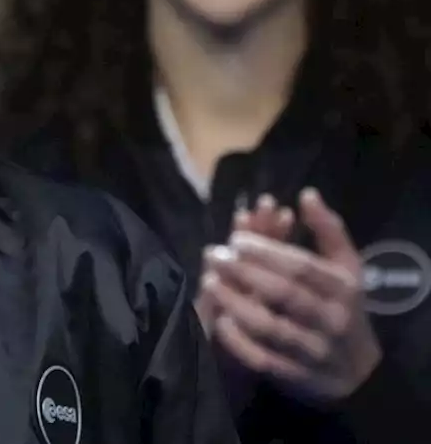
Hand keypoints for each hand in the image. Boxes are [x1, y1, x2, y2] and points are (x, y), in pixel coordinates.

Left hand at [200, 188, 380, 399]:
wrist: (361, 372)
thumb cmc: (345, 307)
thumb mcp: (347, 268)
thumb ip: (329, 231)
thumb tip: (306, 194)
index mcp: (343, 288)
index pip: (302, 266)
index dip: (268, 250)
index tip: (236, 238)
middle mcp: (331, 319)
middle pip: (284, 293)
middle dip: (245, 272)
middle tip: (213, 254)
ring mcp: (314, 350)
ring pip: (271, 327)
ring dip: (236, 303)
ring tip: (208, 281)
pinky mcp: (297, 376)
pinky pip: (264, 359)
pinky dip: (240, 341)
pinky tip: (220, 321)